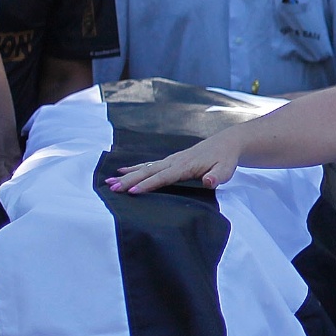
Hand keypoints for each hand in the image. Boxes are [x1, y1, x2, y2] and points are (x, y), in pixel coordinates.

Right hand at [109, 133, 242, 193]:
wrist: (226, 143)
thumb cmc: (225, 160)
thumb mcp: (227, 170)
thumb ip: (217, 176)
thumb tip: (208, 182)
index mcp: (185, 166)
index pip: (164, 177)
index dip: (148, 185)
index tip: (133, 191)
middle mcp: (174, 161)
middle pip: (148, 172)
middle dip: (129, 180)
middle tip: (112, 189)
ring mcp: (170, 160)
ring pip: (145, 168)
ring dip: (127, 175)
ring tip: (109, 182)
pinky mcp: (170, 161)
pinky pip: (148, 165)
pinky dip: (134, 168)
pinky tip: (121, 171)